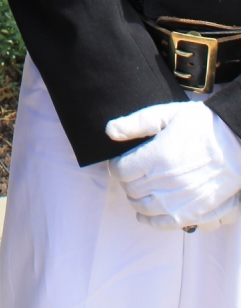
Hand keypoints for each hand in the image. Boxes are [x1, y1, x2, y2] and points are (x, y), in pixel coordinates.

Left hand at [106, 101, 240, 230]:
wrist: (235, 142)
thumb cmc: (202, 125)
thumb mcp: (166, 114)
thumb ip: (136, 123)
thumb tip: (110, 131)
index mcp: (156, 156)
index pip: (121, 170)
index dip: (117, 165)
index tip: (121, 160)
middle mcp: (165, 181)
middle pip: (130, 189)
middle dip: (126, 180)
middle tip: (131, 172)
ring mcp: (179, 200)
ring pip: (143, 207)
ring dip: (135, 199)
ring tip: (138, 189)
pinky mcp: (192, 212)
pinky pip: (163, 224)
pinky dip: (150, 221)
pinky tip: (145, 214)